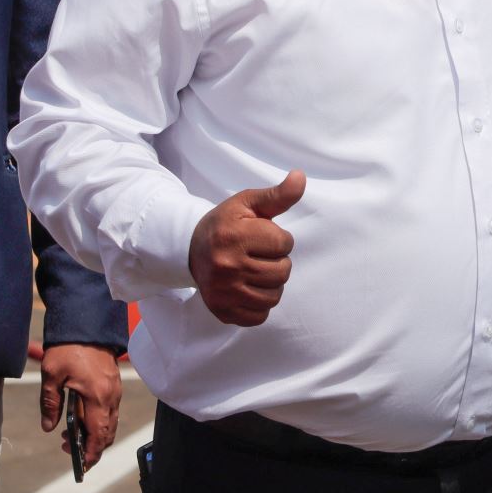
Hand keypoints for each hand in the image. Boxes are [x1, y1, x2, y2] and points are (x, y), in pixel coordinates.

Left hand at [40, 343, 123, 467]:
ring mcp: (114, 390)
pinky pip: (110, 411)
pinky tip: (80, 417)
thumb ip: (50, 404)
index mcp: (97, 396)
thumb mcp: (52, 376)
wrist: (86, 324)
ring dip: (94, 434)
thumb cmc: (68, 348)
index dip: (91, 453)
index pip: (99, 434)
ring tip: (69, 433)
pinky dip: (98, 421)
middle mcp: (111, 396)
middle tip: (67, 449)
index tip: (81, 465)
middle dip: (91, 447)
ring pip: (110, 423)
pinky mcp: (113, 384)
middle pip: (108, 433)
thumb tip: (49, 428)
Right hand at [189, 170, 304, 326]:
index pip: (284, 243)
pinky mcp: (222, 311)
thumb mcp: (248, 203)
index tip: (262, 236)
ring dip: (272, 283)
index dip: (279, 238)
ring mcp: (223, 292)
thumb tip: (300, 177)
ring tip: (256, 270)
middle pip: (282, 272)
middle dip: (278, 261)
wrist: (191, 248)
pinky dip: (260, 304)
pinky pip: (260, 315)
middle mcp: (227, 266)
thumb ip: (278, 194)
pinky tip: (250, 287)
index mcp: (234, 236)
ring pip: (274, 295)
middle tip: (260, 254)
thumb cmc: (226, 223)